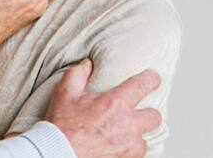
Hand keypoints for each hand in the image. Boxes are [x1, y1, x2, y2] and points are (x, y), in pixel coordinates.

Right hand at [46, 59, 161, 157]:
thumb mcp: (65, 93)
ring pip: (145, 139)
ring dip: (137, 135)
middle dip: (148, 113)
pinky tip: (119, 145)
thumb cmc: (62, 125)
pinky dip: (130, 150)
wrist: (58, 151)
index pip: (142, 85)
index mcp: (114, 103)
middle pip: (154, 116)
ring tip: (125, 132)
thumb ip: (78, 74)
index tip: (153, 78)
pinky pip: (137, 154)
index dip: (151, 79)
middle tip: (136, 112)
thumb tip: (88, 64)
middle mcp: (126, 124)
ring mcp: (127, 145)